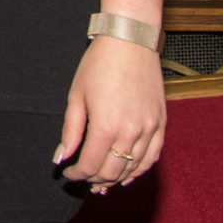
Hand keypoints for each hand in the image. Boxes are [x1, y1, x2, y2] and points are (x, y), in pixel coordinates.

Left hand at [53, 35, 164, 193]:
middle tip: (83, 178)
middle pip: (112, 171)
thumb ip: (70, 131)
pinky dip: (139, 170)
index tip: (67, 172)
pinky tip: (128, 174)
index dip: (76, 174)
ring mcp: (149, 129)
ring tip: (102, 182)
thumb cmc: (99, 64)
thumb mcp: (77, 95)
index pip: (90, 165)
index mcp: (106, 126)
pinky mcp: (161, 123)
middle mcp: (130, 132)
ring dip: (116, 179)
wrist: (130, 41)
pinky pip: (152, 157)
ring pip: (133, 168)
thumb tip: (61, 157)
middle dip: (94, 179)